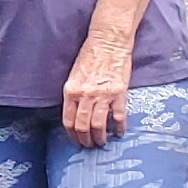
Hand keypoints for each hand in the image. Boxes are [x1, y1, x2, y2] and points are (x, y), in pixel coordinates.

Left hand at [61, 32, 134, 147]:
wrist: (109, 41)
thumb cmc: (91, 55)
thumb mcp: (74, 75)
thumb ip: (74, 94)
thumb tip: (75, 114)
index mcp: (71, 90)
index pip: (68, 121)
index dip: (72, 135)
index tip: (76, 140)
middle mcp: (85, 95)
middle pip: (82, 126)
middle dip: (86, 140)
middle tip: (90, 145)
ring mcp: (102, 95)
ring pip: (98, 125)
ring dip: (100, 138)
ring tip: (102, 142)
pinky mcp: (118, 93)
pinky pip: (118, 117)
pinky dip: (119, 128)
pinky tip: (119, 132)